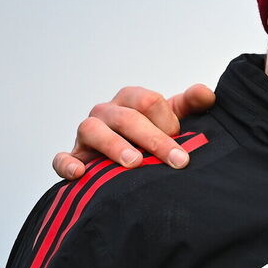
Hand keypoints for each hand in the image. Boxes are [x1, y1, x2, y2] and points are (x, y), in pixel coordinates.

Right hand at [52, 84, 215, 178]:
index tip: (181, 140)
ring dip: (114, 146)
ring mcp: (86, 133)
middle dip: (154, 139)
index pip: (147, 101)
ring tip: (134, 163)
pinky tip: (80, 173)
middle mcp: (107, 112)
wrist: (130, 160)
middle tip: (177, 161)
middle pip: (126, 118)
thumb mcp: (173, 117)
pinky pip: (61, 158)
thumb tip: (206, 94)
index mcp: (131, 99)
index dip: (167, 121)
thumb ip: (190, 104)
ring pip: (92, 130)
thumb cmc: (154, 133)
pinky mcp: (73, 156)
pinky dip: (67, 164)